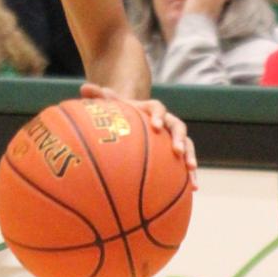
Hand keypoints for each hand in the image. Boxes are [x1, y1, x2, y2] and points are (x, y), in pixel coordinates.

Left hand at [78, 81, 197, 179]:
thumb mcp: (111, 106)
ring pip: (187, 145)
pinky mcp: (175, 153)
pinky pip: (185, 162)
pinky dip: (190, 174)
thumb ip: (100, 97)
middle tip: (177, 151)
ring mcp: (172, 137)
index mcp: (151, 109)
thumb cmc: (121, 115)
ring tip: (191, 169)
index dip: (157, 116)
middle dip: (179, 139)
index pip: (158, 108)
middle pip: (178, 127)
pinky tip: (193, 188)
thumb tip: (84, 88)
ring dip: (190, 156)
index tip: (154, 125)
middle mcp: (166, 122)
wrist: (133, 122)